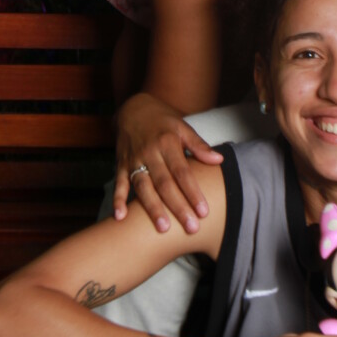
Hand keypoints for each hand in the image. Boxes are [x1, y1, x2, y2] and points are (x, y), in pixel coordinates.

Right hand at [113, 92, 222, 232]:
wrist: (133, 109)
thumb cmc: (163, 121)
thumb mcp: (182, 127)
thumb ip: (198, 145)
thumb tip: (219, 159)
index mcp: (168, 143)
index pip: (182, 172)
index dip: (193, 192)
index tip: (203, 211)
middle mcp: (150, 153)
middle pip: (165, 184)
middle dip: (178, 207)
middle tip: (190, 227)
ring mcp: (134, 160)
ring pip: (143, 187)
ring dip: (152, 208)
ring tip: (163, 228)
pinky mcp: (121, 165)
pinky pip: (119, 183)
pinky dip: (117, 200)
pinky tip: (121, 217)